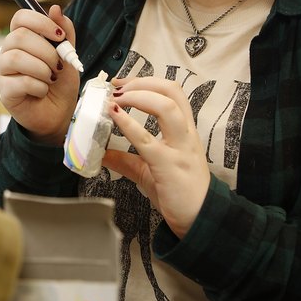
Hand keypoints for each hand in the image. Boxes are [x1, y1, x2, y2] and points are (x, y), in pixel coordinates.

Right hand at [0, 4, 80, 144]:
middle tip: (59, 66)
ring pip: (16, 58)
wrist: (59, 114)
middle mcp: (8, 52)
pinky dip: (39, 86)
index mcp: (21, 40)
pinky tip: (43, 92)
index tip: (60, 36)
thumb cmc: (60, 83)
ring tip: (51, 79)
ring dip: (42, 69)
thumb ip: (64, 33)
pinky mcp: (4, 92)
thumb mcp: (68, 55)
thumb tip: (55, 8)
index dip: (40, 21)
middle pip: (18, 36)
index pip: (20, 17)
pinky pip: (20, 82)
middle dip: (46, 51)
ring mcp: (3, 72)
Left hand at [102, 76, 209, 237]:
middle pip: (172, 92)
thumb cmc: (179, 192)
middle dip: (142, 83)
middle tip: (117, 87)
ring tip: (116, 99)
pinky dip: (129, 124)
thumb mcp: (150, 171)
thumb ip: (127, 160)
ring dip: (138, 96)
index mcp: (184, 131)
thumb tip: (101, 154)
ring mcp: (179, 148)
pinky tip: (115, 117)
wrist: (198, 219)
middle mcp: (185, 134)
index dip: (147, 81)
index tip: (123, 83)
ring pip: (166, 108)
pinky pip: (148, 140)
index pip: (173, 93)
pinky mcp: (168, 165)